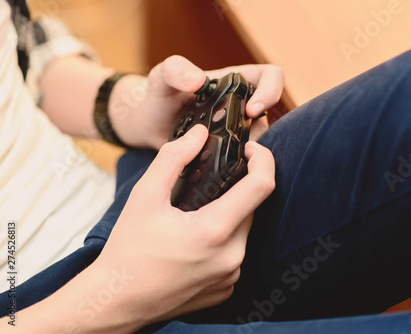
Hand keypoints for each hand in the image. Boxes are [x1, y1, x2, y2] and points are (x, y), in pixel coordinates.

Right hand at [91, 124, 274, 326]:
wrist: (117, 301)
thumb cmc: (128, 250)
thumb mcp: (144, 196)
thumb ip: (173, 158)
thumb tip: (199, 134)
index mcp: (214, 231)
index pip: (262, 186)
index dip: (263, 159)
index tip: (249, 150)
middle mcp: (231, 257)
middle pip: (251, 208)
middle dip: (237, 190)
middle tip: (209, 185)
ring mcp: (231, 276)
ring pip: (244, 231)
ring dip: (229, 216)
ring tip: (196, 216)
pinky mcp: (226, 290)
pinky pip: (236, 255)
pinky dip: (224, 242)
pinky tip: (196, 243)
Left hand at [109, 55, 283, 148]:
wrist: (148, 128)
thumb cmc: (157, 96)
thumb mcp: (161, 78)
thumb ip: (175, 70)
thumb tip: (199, 80)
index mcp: (234, 82)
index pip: (271, 77)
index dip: (270, 91)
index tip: (252, 110)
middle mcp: (241, 106)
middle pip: (271, 114)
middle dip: (262, 129)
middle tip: (243, 142)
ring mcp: (237, 131)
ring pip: (261, 139)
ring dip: (252, 149)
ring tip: (230, 156)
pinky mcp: (228, 152)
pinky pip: (245, 158)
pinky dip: (240, 164)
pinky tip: (223, 169)